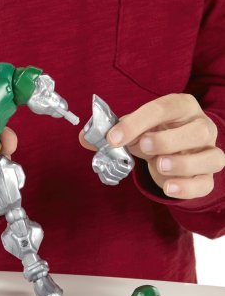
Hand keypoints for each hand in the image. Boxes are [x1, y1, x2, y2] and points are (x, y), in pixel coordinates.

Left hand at [80, 94, 224, 198]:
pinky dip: (187, 188)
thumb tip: (85, 138)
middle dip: (168, 139)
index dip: (137, 122)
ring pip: (211, 157)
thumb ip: (111, 132)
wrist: (172, 152)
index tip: (113, 137)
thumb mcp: (133, 129)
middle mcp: (201, 127)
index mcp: (180, 108)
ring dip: (183, 163)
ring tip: (159, 165)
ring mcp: (208, 152)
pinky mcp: (207, 176)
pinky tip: (168, 187)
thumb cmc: (153, 134)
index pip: (164, 108)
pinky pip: (205, 183)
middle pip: (198, 130)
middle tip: (143, 147)